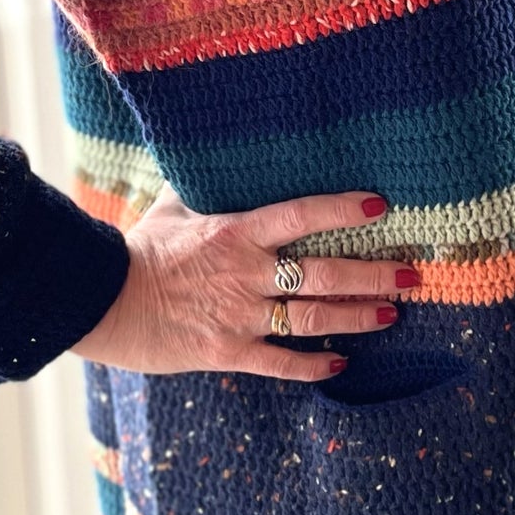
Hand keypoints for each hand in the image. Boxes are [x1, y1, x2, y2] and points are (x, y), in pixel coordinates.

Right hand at [68, 183, 419, 381]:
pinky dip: (314, 365)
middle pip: (325, 273)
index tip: (379, 207)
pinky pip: (282, 362)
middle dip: (373, 275)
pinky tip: (341, 362)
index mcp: (236, 232)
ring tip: (391, 314)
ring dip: (358, 317)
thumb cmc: (140, 248)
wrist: (104, 302)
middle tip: (410, 274)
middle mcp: (247, 274)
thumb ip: (206, 185)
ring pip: (314, 318)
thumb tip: (221, 150)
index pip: (301, 215)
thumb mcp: (174, 205)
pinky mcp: (229, 352)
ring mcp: (241, 316)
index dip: (342, 210)